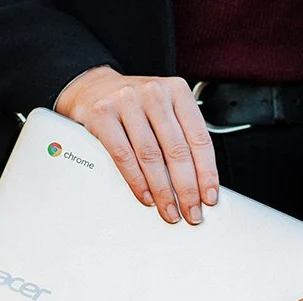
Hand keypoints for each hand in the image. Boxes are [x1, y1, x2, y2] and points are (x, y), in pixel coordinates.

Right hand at [55, 66, 217, 224]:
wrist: (93, 86)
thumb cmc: (135, 105)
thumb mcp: (165, 110)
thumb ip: (182, 136)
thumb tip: (199, 182)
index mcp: (177, 91)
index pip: (200, 138)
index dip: (207, 173)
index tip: (209, 197)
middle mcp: (154, 94)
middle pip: (177, 150)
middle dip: (187, 189)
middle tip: (191, 212)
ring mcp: (127, 102)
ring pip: (151, 155)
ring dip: (162, 191)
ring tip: (169, 211)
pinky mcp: (103, 114)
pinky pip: (123, 155)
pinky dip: (136, 181)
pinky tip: (146, 196)